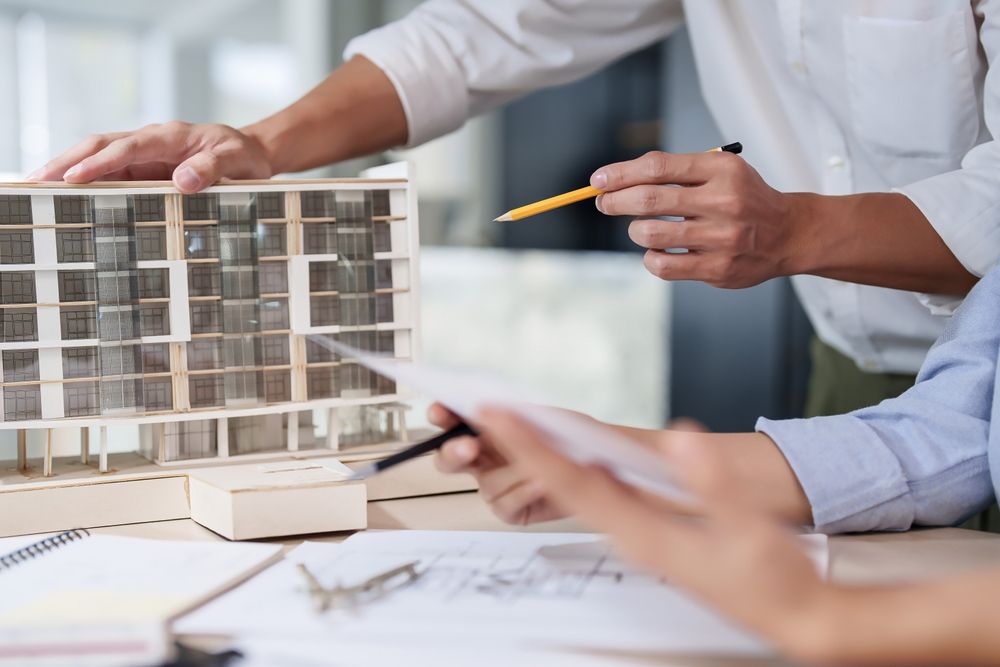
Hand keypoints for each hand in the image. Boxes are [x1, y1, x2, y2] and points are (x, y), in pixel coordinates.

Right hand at [27, 122, 272, 192]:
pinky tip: (68, 197)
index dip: (100, 162)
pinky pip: (111, 174)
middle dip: (66, 162)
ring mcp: (145, 156)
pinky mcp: (145, 169)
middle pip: (100, 147)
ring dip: (69, 171)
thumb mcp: (237, 160)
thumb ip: (212, 169)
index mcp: (169, 136)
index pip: (127, 147)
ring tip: (39, 190)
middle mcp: (151, 142)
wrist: (252, 152)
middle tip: (36, 182)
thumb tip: (183, 182)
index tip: (74, 177)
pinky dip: (87, 182)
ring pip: (99, 159)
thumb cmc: (244, 155)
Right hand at [430, 403, 567, 524]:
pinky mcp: (513, 509)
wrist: (602, 471)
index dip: (443, 416)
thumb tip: (485, 409)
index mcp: (490, 428)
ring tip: (539, 468)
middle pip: (452, 458)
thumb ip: (513, 415)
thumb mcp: (544, 418)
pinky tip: (540, 485)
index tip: (440, 412)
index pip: (455, 420)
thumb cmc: (574, 439)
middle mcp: (489, 457)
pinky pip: (502, 506)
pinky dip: (522, 494)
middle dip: (455, 451)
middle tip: (469, 447)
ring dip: (511, 474)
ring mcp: (500, 483)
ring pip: (484, 484)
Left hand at [476, 407, 838, 661]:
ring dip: (537, 459)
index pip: (571, 484)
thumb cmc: (770, 580)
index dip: (531, 449)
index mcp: (642, 534)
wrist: (788, 613)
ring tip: (509, 427)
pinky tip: (567, 454)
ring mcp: (634, 534)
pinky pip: (595, 496)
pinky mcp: (645, 531)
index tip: (499, 420)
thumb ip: (714, 484)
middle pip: (557, 487)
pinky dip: (571, 470)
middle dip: (517, 450)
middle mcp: (628, 534)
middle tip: (485, 414)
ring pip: (571, 492)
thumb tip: (682, 440)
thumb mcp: (749, 530)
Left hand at [590, 150, 795, 287]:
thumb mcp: (720, 171)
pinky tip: (656, 251)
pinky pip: (664, 265)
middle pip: (649, 199)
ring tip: (641, 227)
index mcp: (722, 170)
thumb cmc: (744, 198)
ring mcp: (721, 238)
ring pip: (651, 234)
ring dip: (635, 230)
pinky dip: (650, 257)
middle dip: (615, 201)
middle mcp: (723, 202)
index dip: (620, 173)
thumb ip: (677, 171)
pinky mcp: (718, 268)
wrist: (788, 233)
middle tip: (603, 202)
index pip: (658, 167)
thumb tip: (620, 178)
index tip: (598, 180)